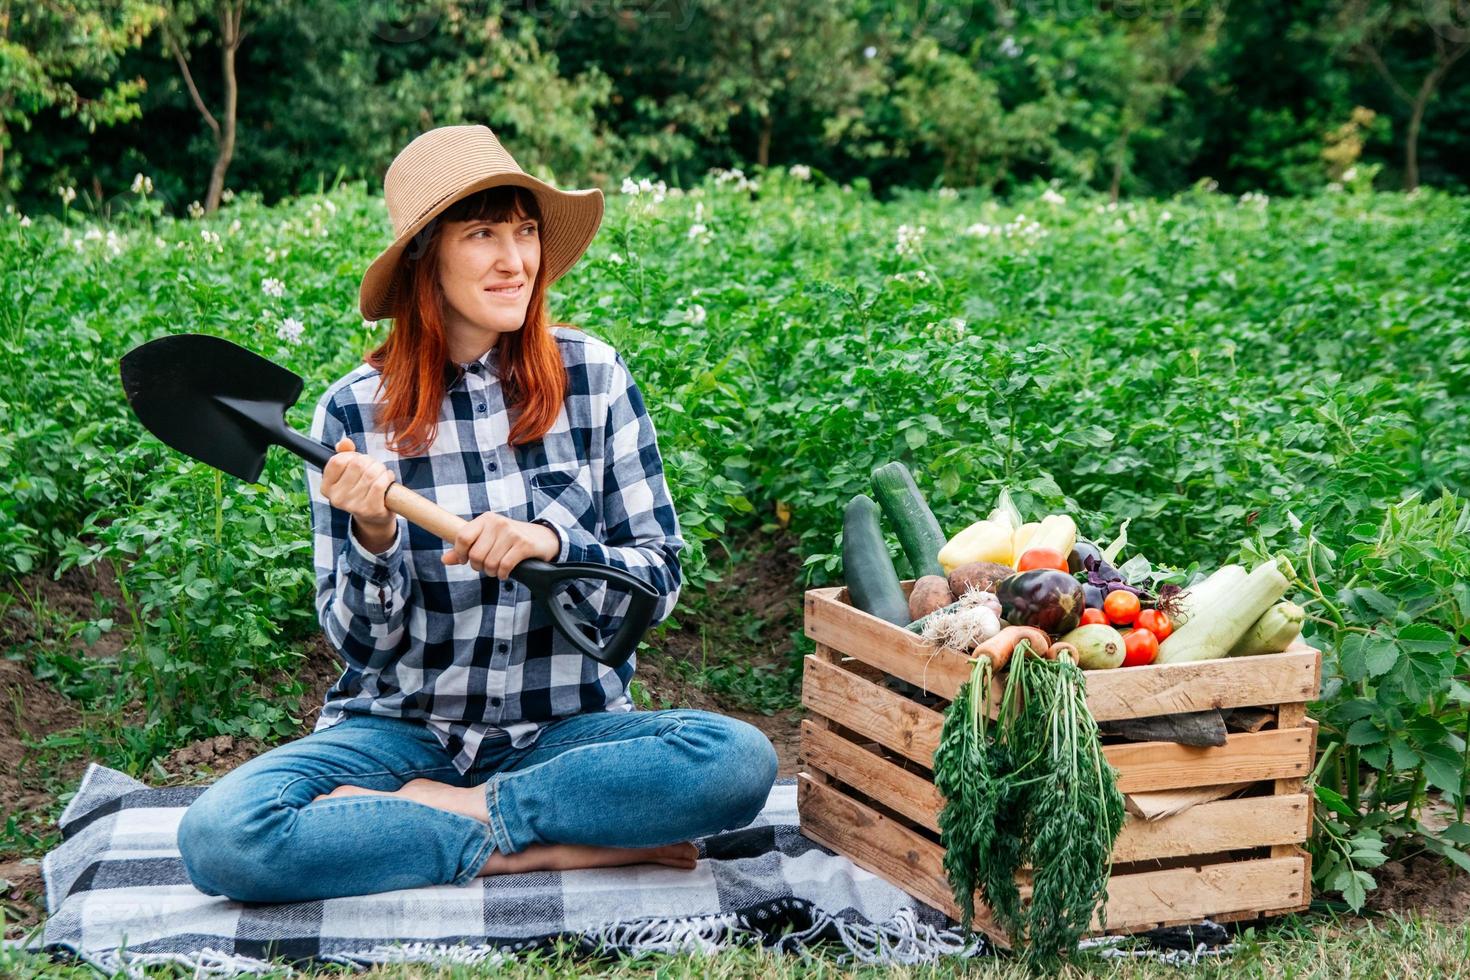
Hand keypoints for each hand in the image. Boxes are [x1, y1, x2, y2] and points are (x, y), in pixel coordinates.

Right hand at [320, 436, 395, 533]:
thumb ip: (345, 454)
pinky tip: (388, 479)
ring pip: (371, 473)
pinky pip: (380, 484)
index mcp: (327, 487)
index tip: (358, 461)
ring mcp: (353, 506)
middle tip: (374, 468)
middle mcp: (336, 498)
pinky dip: (387, 477)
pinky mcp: (370, 510)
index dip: (352, 456)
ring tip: (382, 473)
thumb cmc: (361, 489)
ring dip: (381, 469)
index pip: (337, 460)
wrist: (374, 517)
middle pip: (357, 464)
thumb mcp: (349, 472)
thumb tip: (345, 442)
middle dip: (370, 461)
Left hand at [443, 512, 559, 577]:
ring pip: (490, 563)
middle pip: (475, 555)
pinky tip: (506, 572)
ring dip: (492, 572)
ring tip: (498, 569)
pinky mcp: (524, 544)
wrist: (543, 538)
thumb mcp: (487, 539)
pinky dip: (503, 574)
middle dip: (479, 567)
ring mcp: (511, 533)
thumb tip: (444, 560)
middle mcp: (497, 523)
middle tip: (487, 566)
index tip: (466, 560)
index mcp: (485, 519)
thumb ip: (465, 549)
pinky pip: (504, 566)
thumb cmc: (510, 540)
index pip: (462, 538)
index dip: (460, 554)